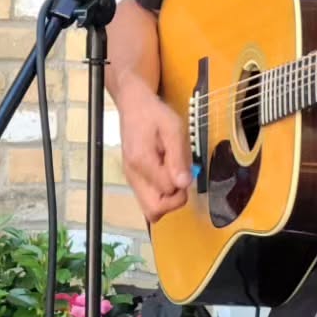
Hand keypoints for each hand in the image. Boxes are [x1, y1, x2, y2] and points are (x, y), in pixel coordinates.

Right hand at [116, 77, 191, 222]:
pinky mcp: (134, 180)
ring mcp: (131, 179)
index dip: (182, 183)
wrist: (134, 106)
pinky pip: (148, 200)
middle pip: (154, 211)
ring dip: (168, 199)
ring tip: (172, 173)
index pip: (168, 191)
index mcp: (142, 161)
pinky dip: (161, 194)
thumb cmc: (155, 114)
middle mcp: (133, 175)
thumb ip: (178, 157)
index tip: (184, 165)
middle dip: (174, 201)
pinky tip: (166, 174)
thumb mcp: (173, 128)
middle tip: (180, 177)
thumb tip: (184, 184)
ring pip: (150, 210)